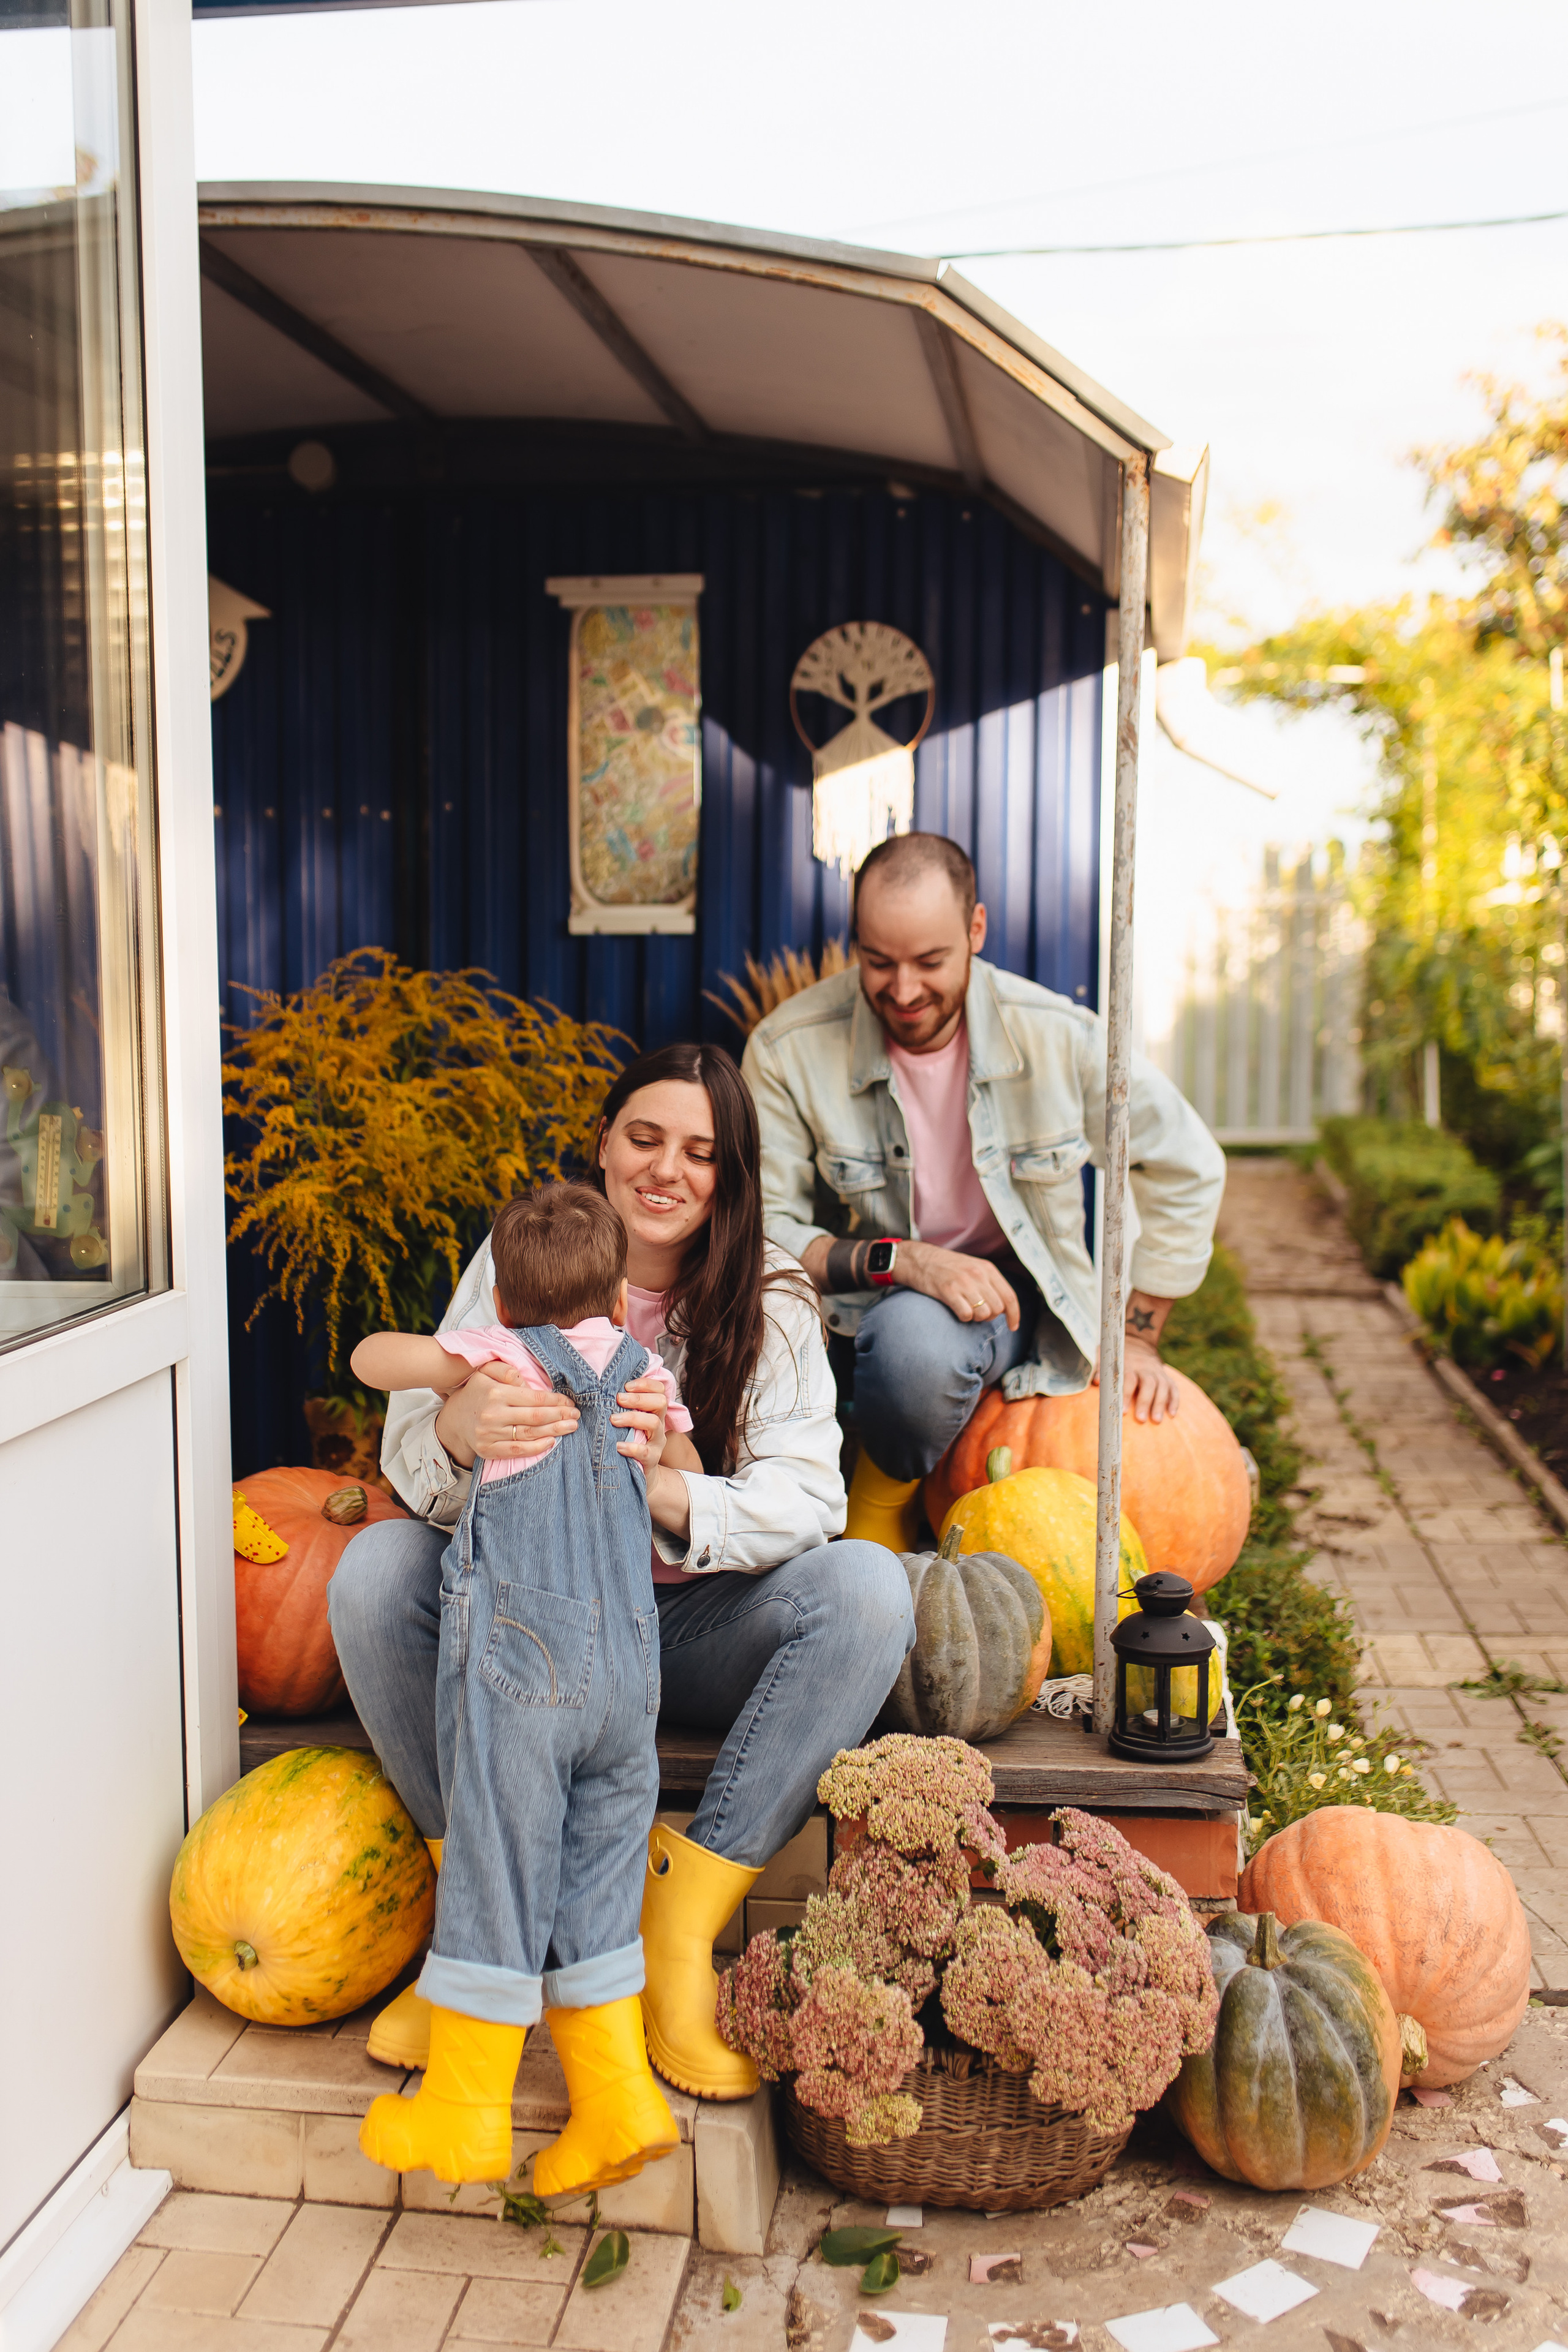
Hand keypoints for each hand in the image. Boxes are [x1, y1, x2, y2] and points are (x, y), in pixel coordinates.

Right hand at [435, 1362, 578, 1465]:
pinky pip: (516, 1451)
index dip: (555, 1401)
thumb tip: (526, 1382)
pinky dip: (535, 1448)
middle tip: (576, 1415)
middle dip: (559, 1416)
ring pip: (529, 1434)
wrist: (453, 1420)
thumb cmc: (476, 1392)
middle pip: (535, 1417)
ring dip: (554, 1431)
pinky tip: (551, 1442)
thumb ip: (506, 1371)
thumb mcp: (486, 1372)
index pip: (533, 1399)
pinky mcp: (488, 1450)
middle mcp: (494, 1415)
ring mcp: (490, 1435)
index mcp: (496, 1394)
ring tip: (571, 1427)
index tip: (569, 1402)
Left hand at [611, 1373, 670, 1470]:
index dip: (645, 1384)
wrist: (641, 1473)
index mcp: (654, 1411)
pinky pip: (645, 1451)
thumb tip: (601, 1386)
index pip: (659, 1389)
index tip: (626, 1385)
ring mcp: (657, 1442)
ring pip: (654, 1423)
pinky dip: (632, 1447)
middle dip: (638, 1398)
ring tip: (614, 1420)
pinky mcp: (652, 1459)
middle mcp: (659, 1423)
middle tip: (619, 1398)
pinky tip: (618, 1446)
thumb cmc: (629, 1441)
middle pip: (660, 1402)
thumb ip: (622, 1406)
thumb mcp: (629, 1422)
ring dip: (633, 1418)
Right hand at [893, 1239, 1020, 1329]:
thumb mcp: (973, 1267)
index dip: (1014, 1315)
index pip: (1009, 1296)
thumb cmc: (948, 1267)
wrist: (920, 1259)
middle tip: (978, 1313)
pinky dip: (963, 1317)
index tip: (1013, 1327)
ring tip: (966, 1309)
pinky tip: (956, 1310)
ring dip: (976, 1318)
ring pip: (984, 1314)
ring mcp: (963, 1283)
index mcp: (987, 1269)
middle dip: (990, 1316)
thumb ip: (990, 1283)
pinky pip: (966, 1315)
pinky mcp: (948, 1291)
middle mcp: (978, 1275)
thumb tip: (1005, 1307)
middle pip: (998, 1308)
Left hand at [1104, 1336, 1179, 1424]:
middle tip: (1141, 1419)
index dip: (1126, 1395)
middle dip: (1145, 1402)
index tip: (1123, 1412)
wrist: (1136, 1343)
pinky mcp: (1166, 1376)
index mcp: (1129, 1364)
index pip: (1129, 1379)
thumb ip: (1100, 1369)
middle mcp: (1145, 1367)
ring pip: (1162, 1386)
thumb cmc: (1117, 1357)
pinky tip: (1172, 1414)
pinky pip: (1173, 1388)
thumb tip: (1095, 1381)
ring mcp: (1157, 1372)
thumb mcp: (1106, 1358)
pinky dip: (1174, 1401)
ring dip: (1160, 1404)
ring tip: (1156, 1421)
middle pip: (1148, 1383)